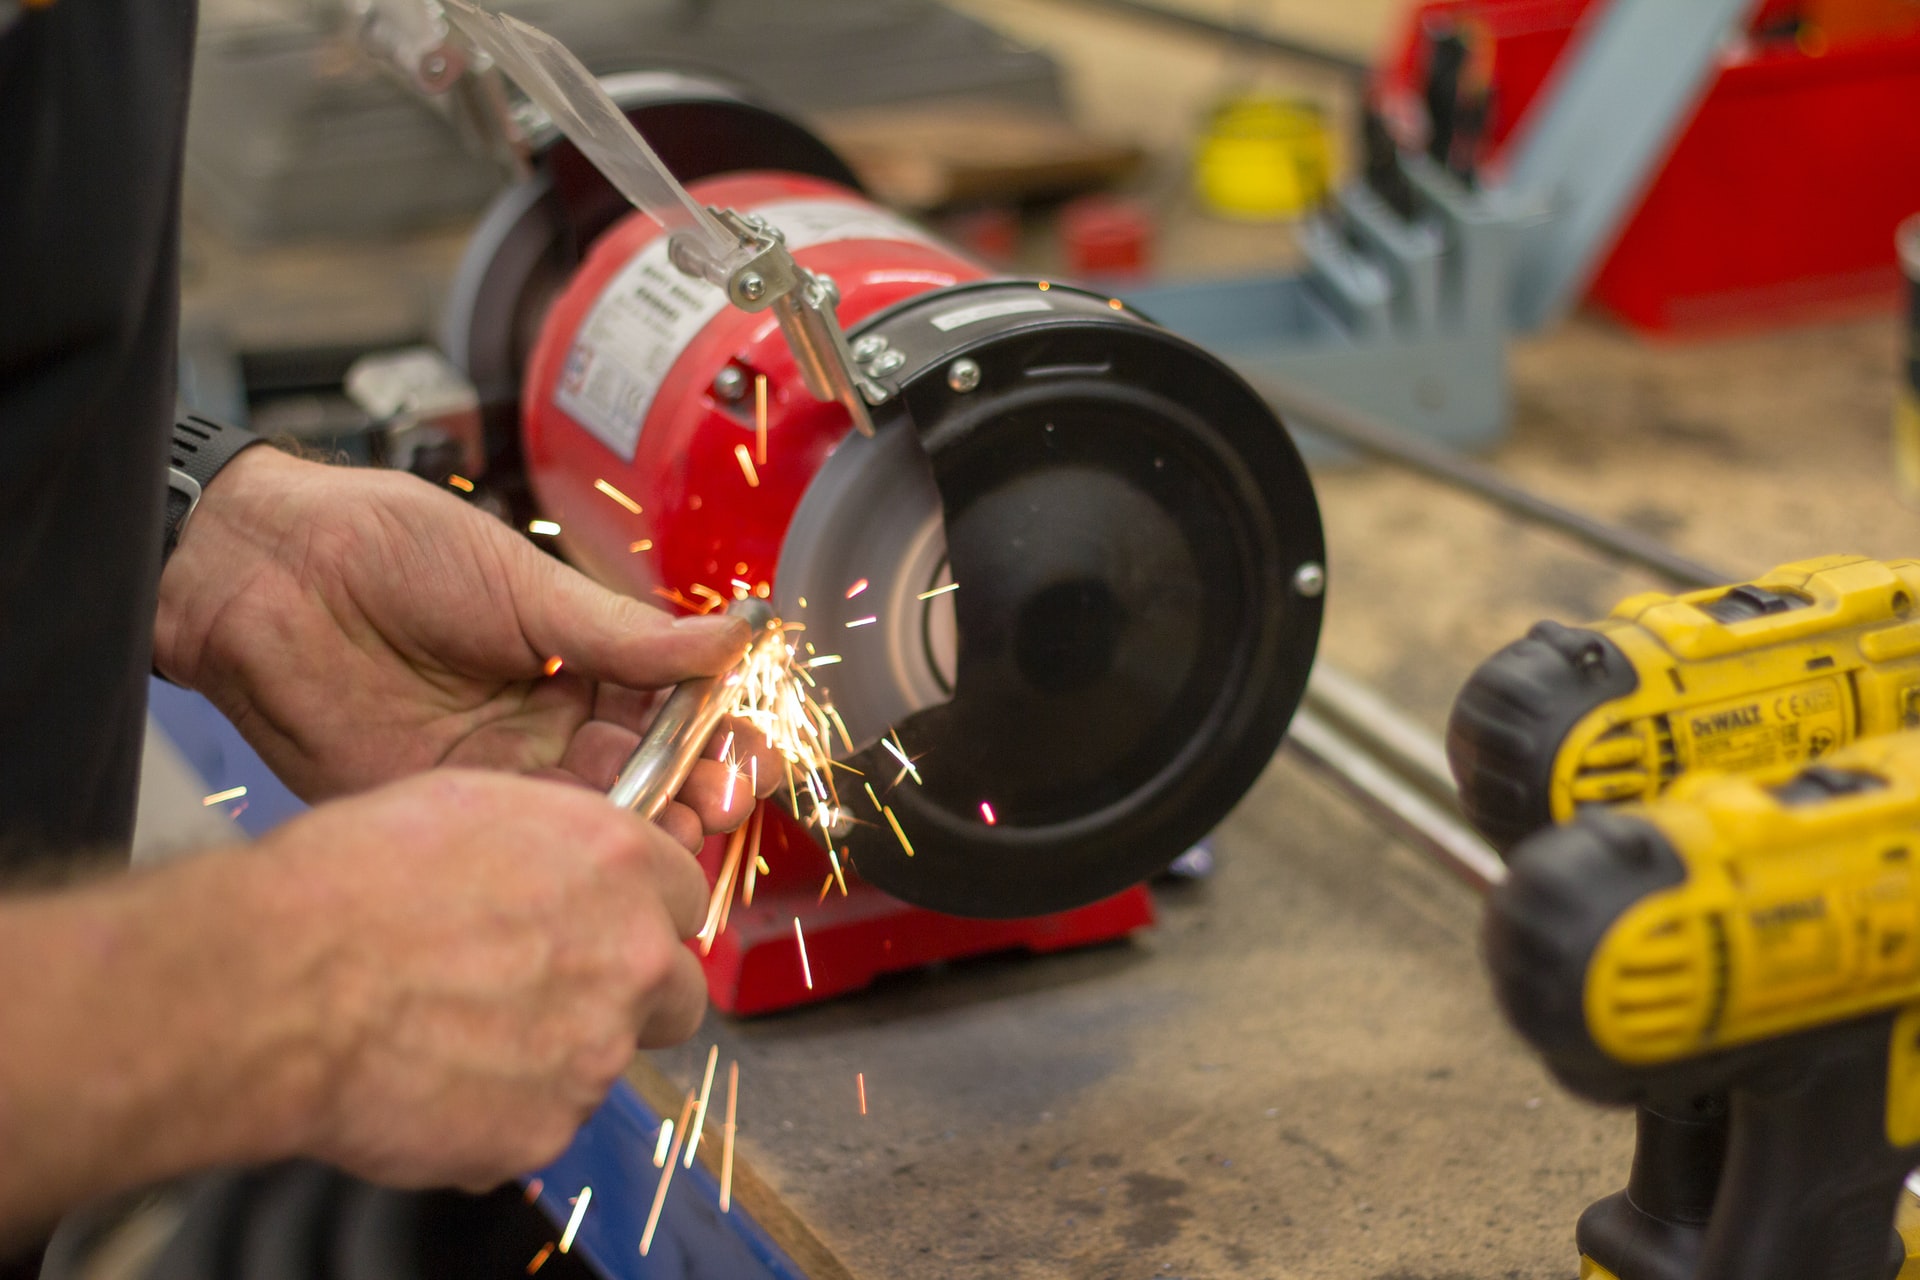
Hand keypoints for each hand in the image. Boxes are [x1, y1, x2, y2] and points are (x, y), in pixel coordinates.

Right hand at [0, 769, 710, 1225]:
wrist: (280, 983)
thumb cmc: (348, 883)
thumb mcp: (472, 808)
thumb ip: (556, 848)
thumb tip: (570, 869)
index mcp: (617, 866)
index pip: (683, 897)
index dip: (641, 916)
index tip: (610, 928)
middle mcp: (628, 957)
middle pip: (677, 992)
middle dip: (631, 996)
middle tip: (555, 994)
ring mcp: (594, 1052)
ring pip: (603, 1061)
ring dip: (555, 1052)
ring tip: (458, 1032)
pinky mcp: (546, 1130)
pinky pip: (540, 1123)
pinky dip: (500, 1110)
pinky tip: (433, 1076)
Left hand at [154, 448, 775, 846]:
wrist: (266, 571)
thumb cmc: (390, 548)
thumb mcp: (526, 586)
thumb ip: (628, 635)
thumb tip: (737, 639)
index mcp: (580, 659)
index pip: (676, 710)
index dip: (720, 733)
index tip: (752, 746)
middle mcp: (548, 723)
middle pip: (649, 775)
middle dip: (696, 790)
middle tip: (718, 795)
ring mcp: (498, 772)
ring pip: (594, 820)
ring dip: (642, 829)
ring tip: (673, 826)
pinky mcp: (443, 812)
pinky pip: (519, 846)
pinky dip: (565, 854)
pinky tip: (596, 851)